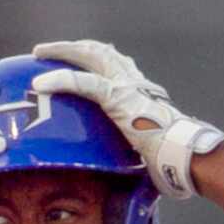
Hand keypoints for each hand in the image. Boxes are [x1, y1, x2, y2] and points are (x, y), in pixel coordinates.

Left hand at [29, 39, 223, 197]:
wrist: (185, 156)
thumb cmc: (171, 159)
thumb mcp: (146, 145)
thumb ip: (132, 145)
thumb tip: (128, 175)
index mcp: (140, 90)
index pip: (113, 62)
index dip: (92, 56)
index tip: (75, 58)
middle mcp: (133, 81)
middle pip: (99, 51)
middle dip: (72, 47)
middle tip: (46, 51)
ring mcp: (126, 86)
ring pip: (89, 56)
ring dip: (62, 52)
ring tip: (39, 54)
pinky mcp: (117, 99)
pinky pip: (83, 83)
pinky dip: (60, 80)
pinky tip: (40, 83)